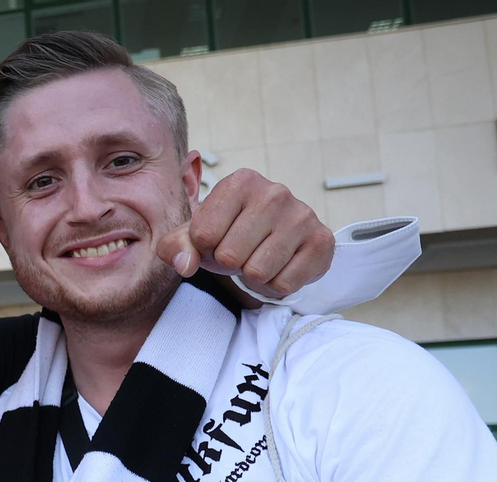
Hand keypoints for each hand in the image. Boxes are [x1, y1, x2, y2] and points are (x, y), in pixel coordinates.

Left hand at [158, 169, 335, 298]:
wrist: (279, 242)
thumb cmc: (232, 234)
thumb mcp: (197, 236)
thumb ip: (176, 246)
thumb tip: (185, 264)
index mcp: (240, 182)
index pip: (203, 234)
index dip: (205, 248)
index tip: (218, 239)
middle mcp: (275, 192)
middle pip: (229, 256)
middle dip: (230, 264)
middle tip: (242, 251)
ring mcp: (302, 215)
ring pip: (257, 272)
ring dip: (253, 276)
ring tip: (260, 258)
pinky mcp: (321, 242)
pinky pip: (283, 284)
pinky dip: (276, 285)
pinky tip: (281, 265)